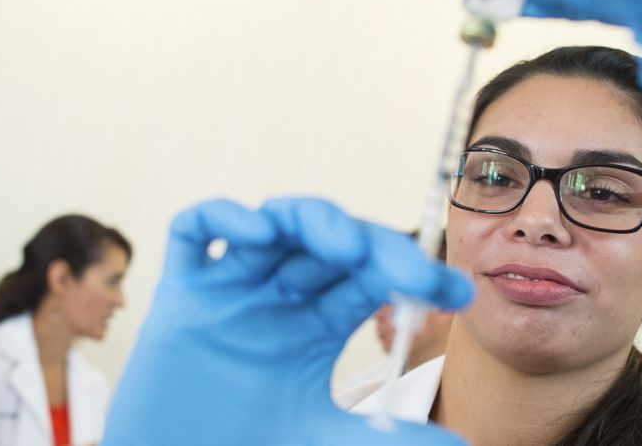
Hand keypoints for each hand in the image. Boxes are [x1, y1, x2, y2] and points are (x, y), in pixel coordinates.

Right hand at [102, 198, 471, 444]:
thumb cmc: (246, 444)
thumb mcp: (323, 440)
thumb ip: (386, 440)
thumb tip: (462, 443)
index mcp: (318, 320)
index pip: (372, 278)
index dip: (414, 276)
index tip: (456, 295)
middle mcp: (279, 294)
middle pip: (330, 243)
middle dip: (372, 247)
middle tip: (407, 271)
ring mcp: (230, 287)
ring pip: (275, 225)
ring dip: (311, 222)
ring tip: (345, 246)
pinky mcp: (180, 293)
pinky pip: (194, 232)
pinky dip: (223, 219)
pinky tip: (256, 233)